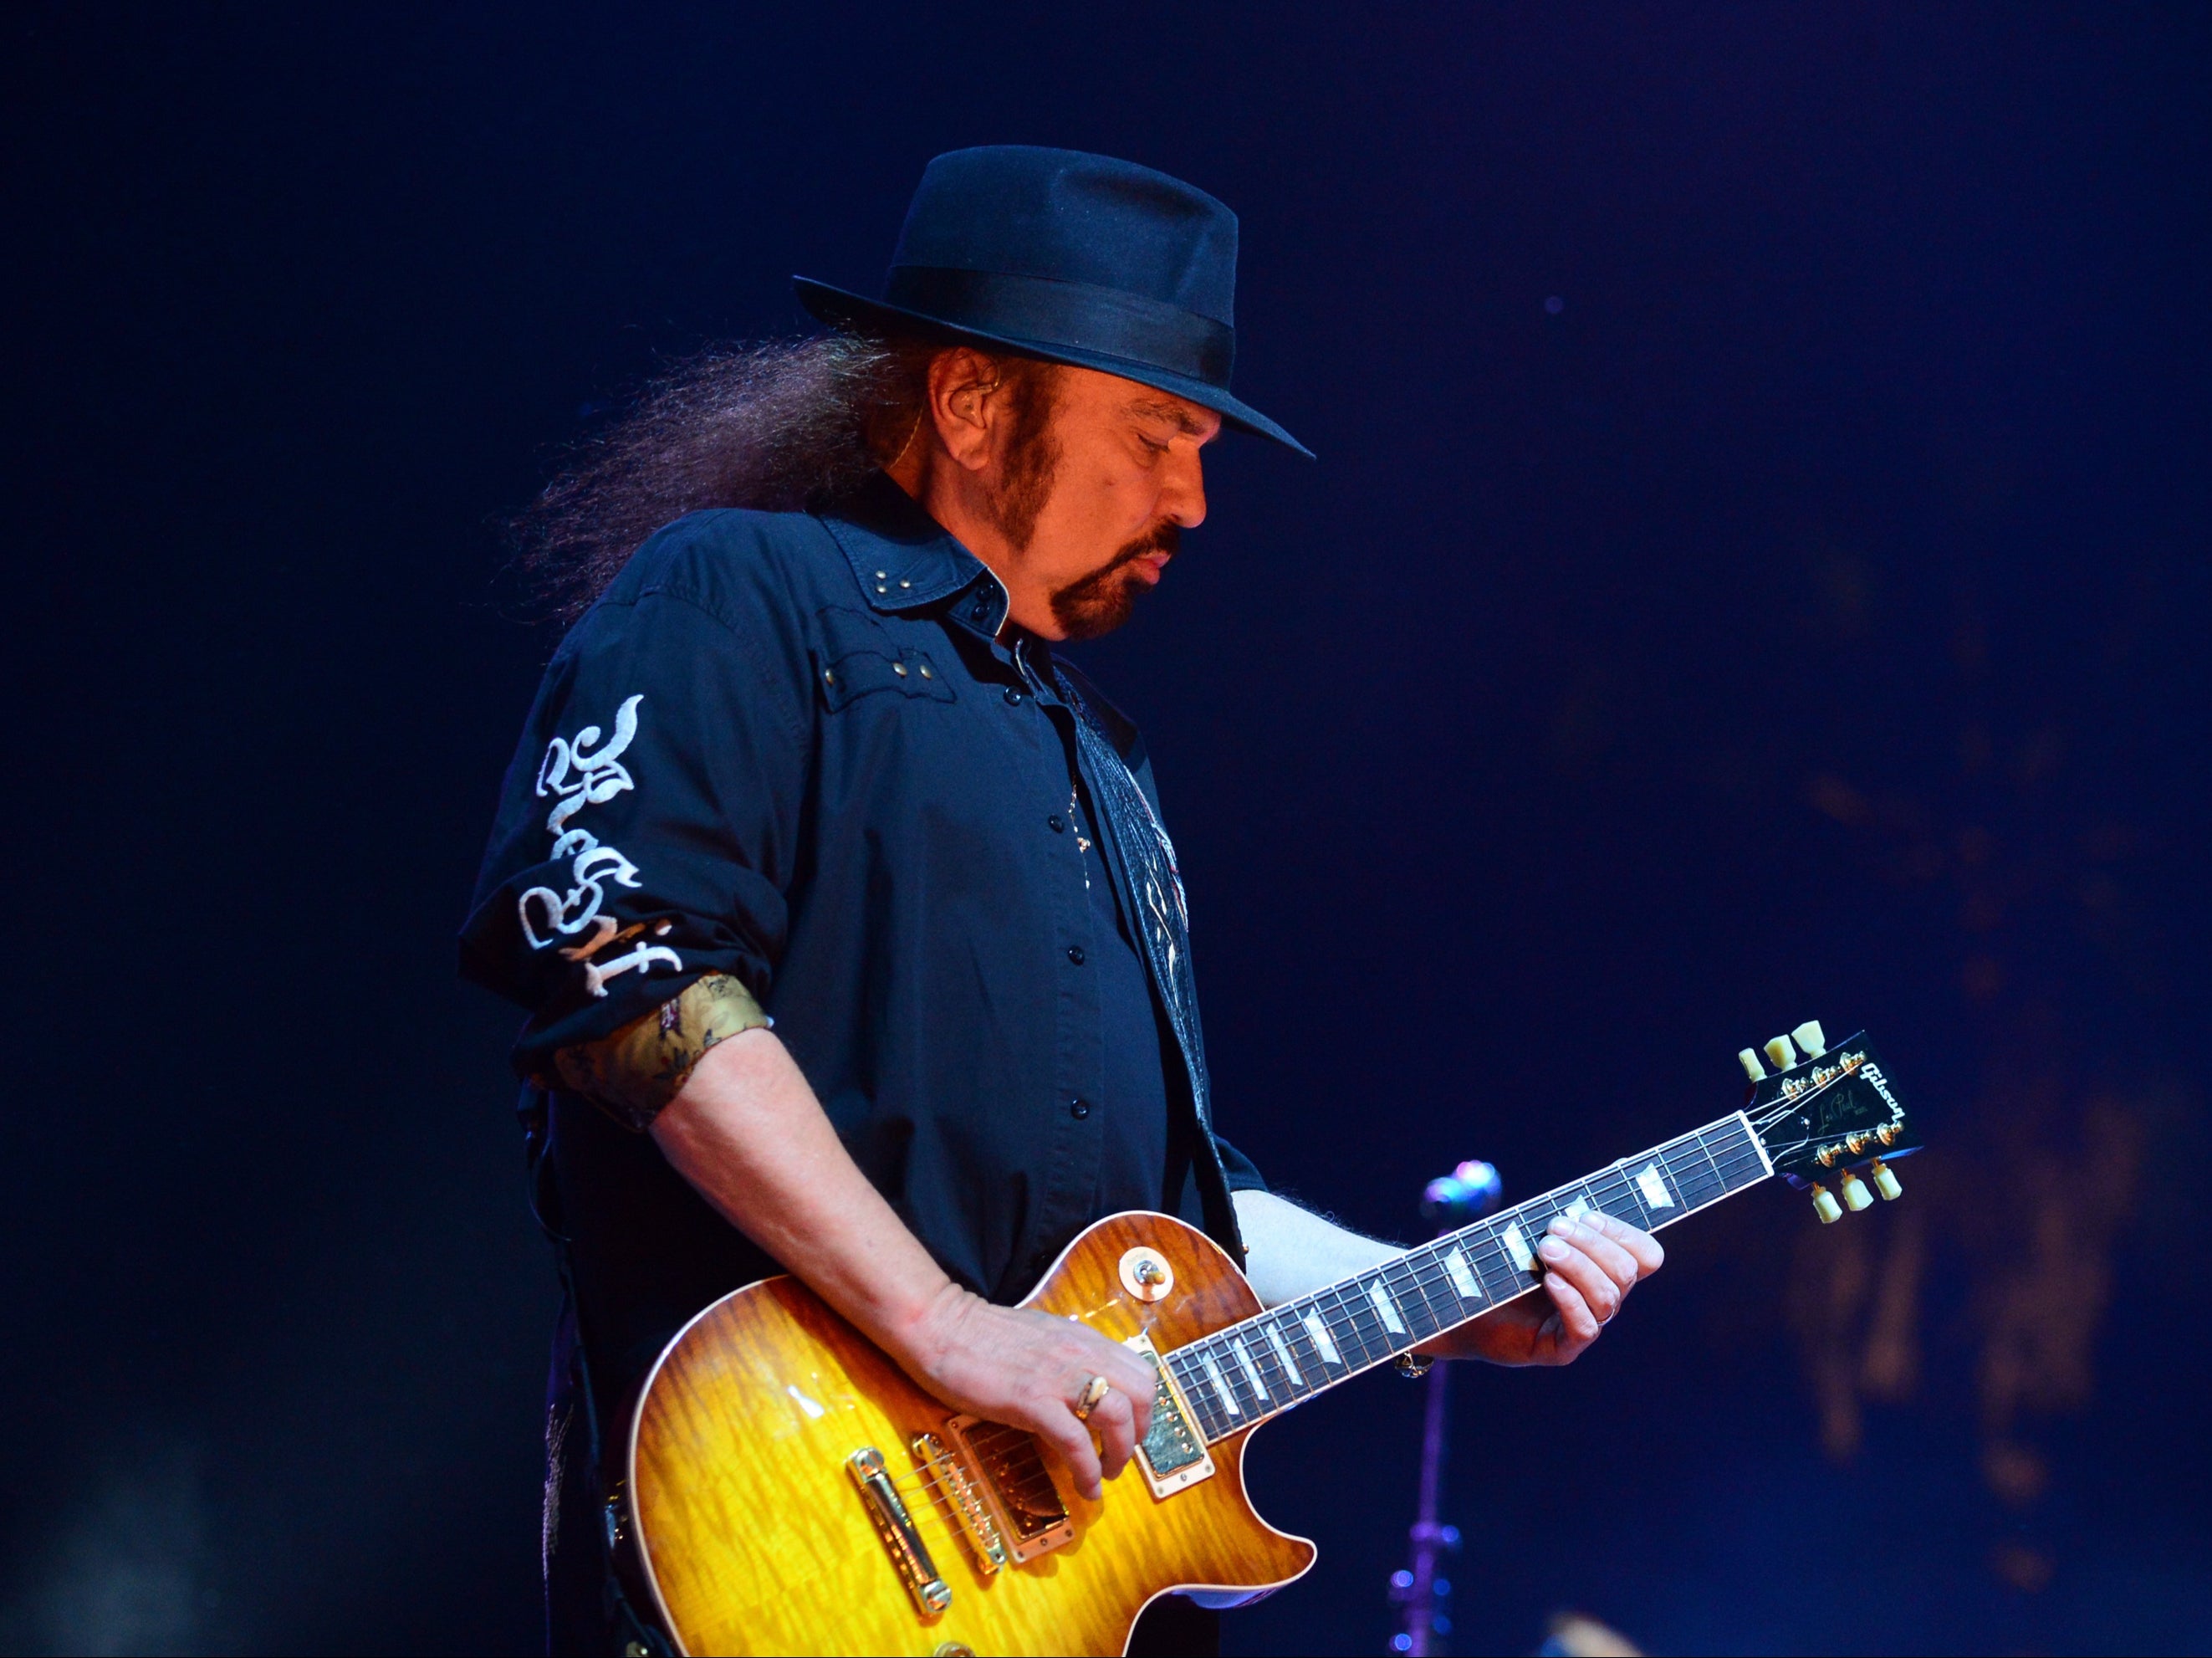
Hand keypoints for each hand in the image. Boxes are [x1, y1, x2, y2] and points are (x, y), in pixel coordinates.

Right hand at [889, 1284, 1157, 1500]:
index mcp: (1083, 1339)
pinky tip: (1084, 1486)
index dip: (1145, 1408)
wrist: (941, 1325)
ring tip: (1104, 1474)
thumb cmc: (982, 1334)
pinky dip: (1088, 1471)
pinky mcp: (1031, 1401)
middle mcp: (1080, 1354)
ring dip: (1120, 1455)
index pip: (1142, 1370)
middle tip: (1120, 1454)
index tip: (1131, 1431)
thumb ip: (1068, 1357)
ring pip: (1118, 1416)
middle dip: (1140, 1433)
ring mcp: (1058, 1377)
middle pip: (1142, 1393)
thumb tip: (1084, 1385)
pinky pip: (1076, 1441)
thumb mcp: (1041, 1337)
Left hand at [1429, 1212, 1663, 1366]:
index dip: (1626, 1233)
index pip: (1647, 1256)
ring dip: (1579, 1266)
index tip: (1588, 1215)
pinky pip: (1585, 1328)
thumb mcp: (1536, 1227)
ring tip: (1545, 1249)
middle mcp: (1602, 1298)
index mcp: (1604, 1268)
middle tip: (1554, 1228)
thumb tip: (1621, 1163)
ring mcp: (1584, 1325)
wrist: (1459, 1304)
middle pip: (1626, 1272)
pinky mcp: (1562, 1349)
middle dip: (1592, 1244)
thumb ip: (1573, 1206)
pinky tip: (1549, 1280)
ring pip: (1608, 1298)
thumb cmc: (1502, 1261)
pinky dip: (1569, 1299)